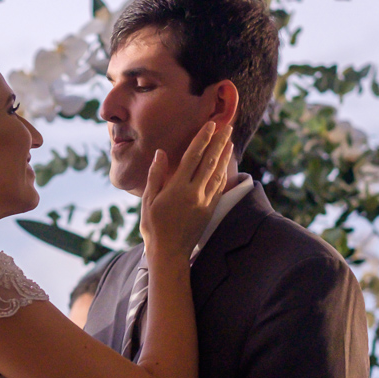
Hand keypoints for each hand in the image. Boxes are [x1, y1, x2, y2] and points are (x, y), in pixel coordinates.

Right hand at [140, 121, 232, 262]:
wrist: (169, 252)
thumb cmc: (153, 227)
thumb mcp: (148, 201)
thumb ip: (156, 176)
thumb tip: (161, 153)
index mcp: (178, 188)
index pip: (193, 157)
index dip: (202, 139)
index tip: (210, 125)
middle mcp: (195, 192)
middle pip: (210, 162)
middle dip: (219, 143)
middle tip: (227, 127)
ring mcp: (205, 201)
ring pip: (218, 173)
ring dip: (224, 156)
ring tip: (230, 141)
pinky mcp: (210, 209)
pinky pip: (219, 187)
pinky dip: (224, 173)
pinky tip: (226, 166)